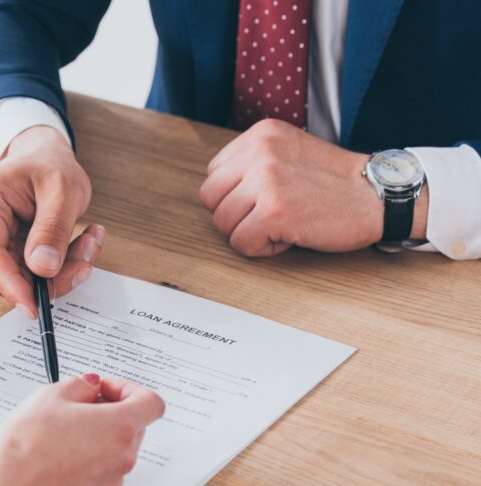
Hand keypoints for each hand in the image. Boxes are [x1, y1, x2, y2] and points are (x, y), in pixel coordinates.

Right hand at [0, 125, 104, 316]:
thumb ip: (53, 228)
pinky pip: (32, 274)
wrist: (43, 158)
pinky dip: (61, 266)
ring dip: (62, 270)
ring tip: (89, 242)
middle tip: (86, 260)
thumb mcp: (62, 189)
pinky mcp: (7, 254)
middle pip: (5, 272)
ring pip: (22, 279)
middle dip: (50, 275)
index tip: (34, 306)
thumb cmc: (48, 165)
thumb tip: (43, 267)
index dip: (11, 285)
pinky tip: (81, 243)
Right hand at [0, 374, 164, 485]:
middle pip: (135, 427)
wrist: (11, 483)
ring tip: (66, 430)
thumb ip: (82, 385)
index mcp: (120, 426)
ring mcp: (110, 479)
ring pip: (117, 450)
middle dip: (113, 411)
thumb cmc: (30, 441)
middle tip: (82, 405)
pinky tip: (62, 452)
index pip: (151, 403)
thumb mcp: (53, 394)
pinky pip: (101, 471)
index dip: (130, 390)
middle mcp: (122, 456)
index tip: (106, 389)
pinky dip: (89, 459)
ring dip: (100, 437)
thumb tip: (90, 387)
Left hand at [198, 119, 428, 256]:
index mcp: (261, 134)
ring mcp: (266, 181)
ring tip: (283, 223)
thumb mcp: (289, 151)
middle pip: (210, 198)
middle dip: (235, 215)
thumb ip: (253, 162)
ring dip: (250, 232)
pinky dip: (263, 249)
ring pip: (222, 223)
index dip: (235, 195)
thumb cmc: (334, 181)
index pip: (213, 174)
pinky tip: (289, 236)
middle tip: (270, 215)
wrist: (378, 195)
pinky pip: (241, 243)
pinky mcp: (273, 212)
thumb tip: (216, 191)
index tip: (266, 197)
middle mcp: (260, 152)